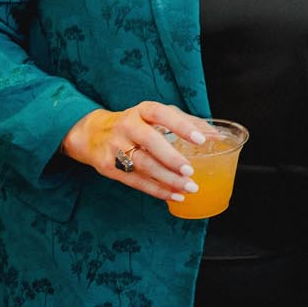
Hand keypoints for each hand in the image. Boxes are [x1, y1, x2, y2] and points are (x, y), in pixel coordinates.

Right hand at [62, 102, 210, 201]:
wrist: (92, 134)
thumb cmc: (135, 123)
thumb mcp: (155, 116)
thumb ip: (185, 122)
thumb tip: (216, 136)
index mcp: (142, 111)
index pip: (163, 114)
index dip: (182, 126)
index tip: (201, 140)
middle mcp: (128, 126)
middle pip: (150, 142)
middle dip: (172, 158)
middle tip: (190, 171)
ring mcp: (116, 146)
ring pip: (143, 165)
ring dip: (168, 179)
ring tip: (189, 187)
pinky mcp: (110, 166)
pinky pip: (136, 181)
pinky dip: (157, 190)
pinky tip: (174, 195)